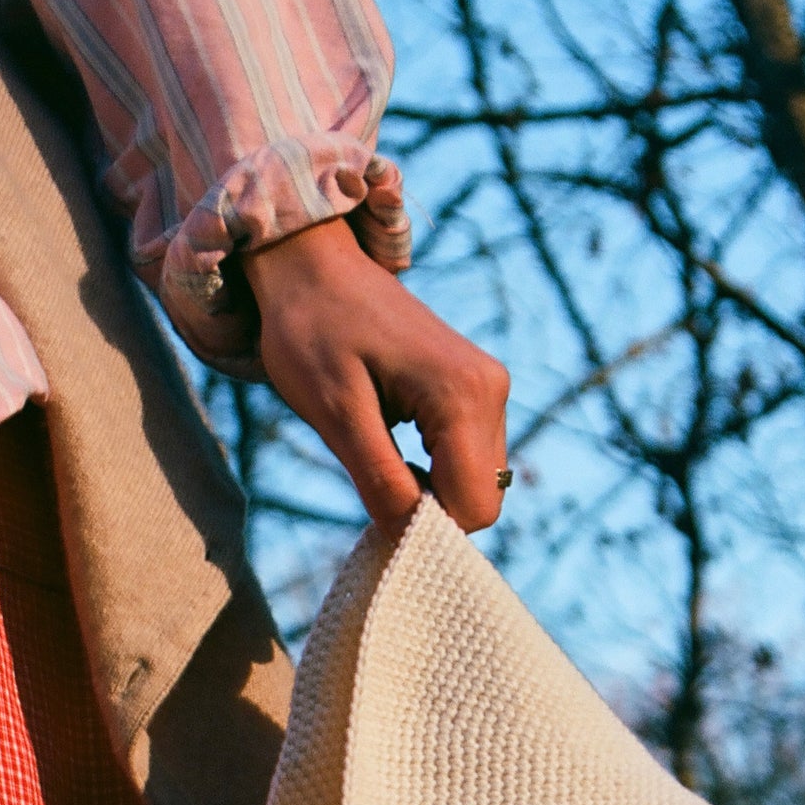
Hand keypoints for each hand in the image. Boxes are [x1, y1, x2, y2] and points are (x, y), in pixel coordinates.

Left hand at [243, 217, 510, 538]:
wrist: (313, 268)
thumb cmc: (312, 332)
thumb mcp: (336, 414)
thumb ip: (379, 479)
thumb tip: (409, 537)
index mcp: (463, 396)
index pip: (474, 507)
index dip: (426, 525)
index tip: (376, 501)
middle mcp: (492, 390)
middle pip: (482, 500)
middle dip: (429, 508)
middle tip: (372, 475)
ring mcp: (489, 387)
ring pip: (476, 483)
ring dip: (429, 487)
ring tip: (376, 447)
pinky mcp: (477, 389)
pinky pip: (468, 458)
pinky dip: (432, 468)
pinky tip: (392, 439)